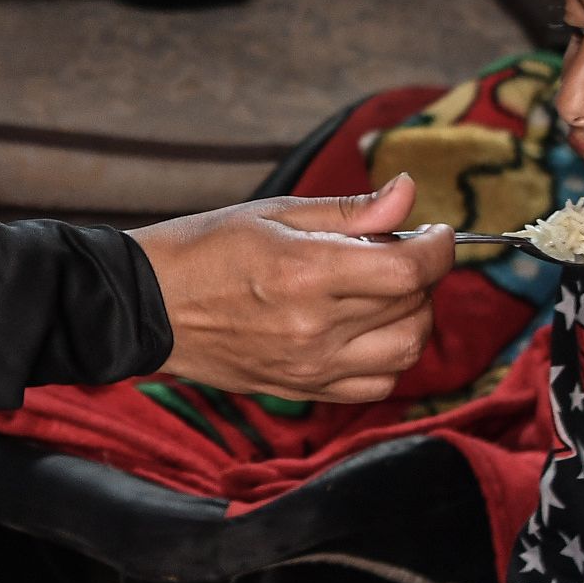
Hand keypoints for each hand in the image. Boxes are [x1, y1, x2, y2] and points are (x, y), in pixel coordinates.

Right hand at [133, 178, 451, 400]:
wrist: (144, 308)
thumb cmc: (202, 249)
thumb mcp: (272, 213)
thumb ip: (348, 211)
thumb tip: (409, 194)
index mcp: (306, 273)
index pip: (409, 270)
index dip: (439, 248)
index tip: (435, 233)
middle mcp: (314, 327)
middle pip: (414, 307)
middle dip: (422, 274)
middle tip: (395, 252)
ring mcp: (309, 365)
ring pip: (406, 350)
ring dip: (412, 316)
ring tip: (383, 291)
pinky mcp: (302, 389)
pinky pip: (376, 383)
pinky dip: (389, 355)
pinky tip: (366, 329)